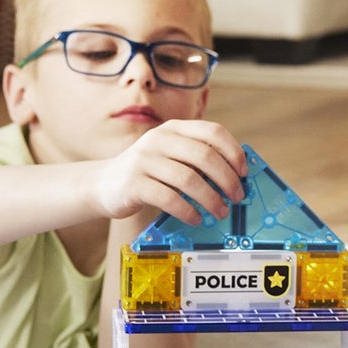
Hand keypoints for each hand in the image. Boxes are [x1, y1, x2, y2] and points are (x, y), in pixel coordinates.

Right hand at [91, 119, 245, 224]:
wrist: (103, 184)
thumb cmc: (147, 172)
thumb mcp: (170, 155)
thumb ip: (196, 158)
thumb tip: (237, 176)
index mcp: (174, 128)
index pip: (212, 131)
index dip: (233, 152)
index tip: (244, 172)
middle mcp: (159, 139)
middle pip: (204, 156)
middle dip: (227, 179)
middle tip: (237, 197)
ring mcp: (144, 160)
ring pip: (189, 179)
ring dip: (211, 199)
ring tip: (220, 212)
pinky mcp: (133, 184)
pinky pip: (169, 198)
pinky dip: (188, 211)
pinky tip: (196, 219)